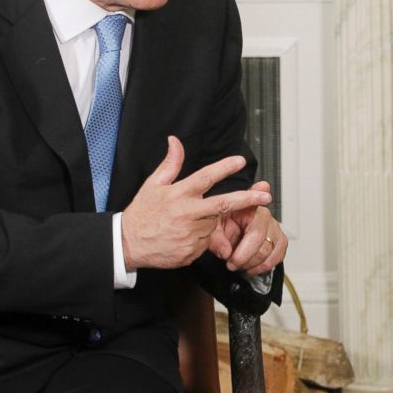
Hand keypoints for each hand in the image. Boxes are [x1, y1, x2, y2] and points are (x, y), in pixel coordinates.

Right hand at [121, 137, 272, 269]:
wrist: (127, 245)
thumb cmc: (141, 213)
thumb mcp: (152, 185)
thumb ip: (170, 164)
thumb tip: (175, 140)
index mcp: (179, 194)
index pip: (206, 177)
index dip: (224, 168)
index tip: (240, 161)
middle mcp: (187, 214)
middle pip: (223, 204)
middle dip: (248, 199)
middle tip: (266, 196)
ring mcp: (191, 234)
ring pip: (214, 224)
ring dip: (209, 221)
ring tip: (186, 222)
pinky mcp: (192, 252)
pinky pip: (206, 242)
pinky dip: (201, 238)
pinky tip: (183, 236)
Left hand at [208, 181, 286, 275]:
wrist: (227, 224)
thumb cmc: (220, 221)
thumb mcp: (210, 226)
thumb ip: (216, 238)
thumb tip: (226, 252)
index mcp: (247, 206)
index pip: (254, 227)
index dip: (248, 244)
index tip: (237, 257)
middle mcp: (264, 215)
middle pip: (262, 242)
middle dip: (244, 258)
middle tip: (231, 263)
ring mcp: (273, 226)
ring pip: (271, 250)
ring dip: (254, 263)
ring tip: (241, 265)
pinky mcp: (279, 238)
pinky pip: (279, 253)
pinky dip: (266, 265)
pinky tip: (253, 267)